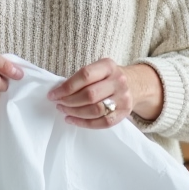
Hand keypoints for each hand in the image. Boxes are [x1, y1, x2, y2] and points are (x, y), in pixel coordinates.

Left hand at [48, 60, 163, 128]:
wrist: (135, 84)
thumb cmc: (108, 77)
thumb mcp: (99, 69)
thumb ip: (82, 78)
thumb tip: (59, 92)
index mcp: (108, 66)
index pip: (85, 76)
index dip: (66, 87)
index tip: (53, 94)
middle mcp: (118, 81)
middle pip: (90, 95)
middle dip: (69, 101)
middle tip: (58, 104)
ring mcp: (123, 98)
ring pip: (95, 110)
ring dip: (75, 113)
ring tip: (64, 111)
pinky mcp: (124, 113)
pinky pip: (103, 122)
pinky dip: (85, 123)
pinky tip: (73, 120)